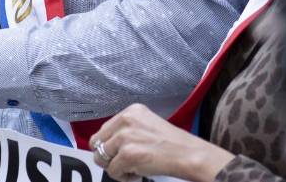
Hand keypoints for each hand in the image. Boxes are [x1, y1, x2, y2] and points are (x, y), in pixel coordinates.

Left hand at [90, 103, 233, 181]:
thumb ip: (127, 128)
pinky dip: (122, 177)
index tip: (120, 152)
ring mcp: (125, 137)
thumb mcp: (147, 124)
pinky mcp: (127, 154)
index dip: (110, 145)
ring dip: (115, 167)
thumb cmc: (171, 144)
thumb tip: (108, 142)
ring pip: (101, 158)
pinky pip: (112, 171)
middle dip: (108, 156)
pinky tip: (137, 173)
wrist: (188, 154)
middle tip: (124, 163)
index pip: (103, 130)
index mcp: (130, 111)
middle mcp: (125, 120)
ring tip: (132, 168)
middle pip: (97, 143)